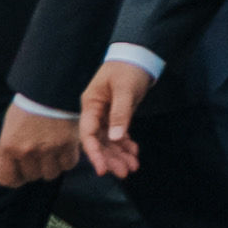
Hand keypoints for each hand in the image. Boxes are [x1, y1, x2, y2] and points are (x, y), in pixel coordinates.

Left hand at [0, 102, 85, 186]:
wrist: (51, 87)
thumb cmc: (29, 106)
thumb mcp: (11, 128)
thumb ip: (12, 150)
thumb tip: (17, 170)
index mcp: (8, 146)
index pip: (7, 179)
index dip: (16, 177)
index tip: (21, 172)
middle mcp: (26, 151)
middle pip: (32, 176)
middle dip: (36, 167)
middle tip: (41, 152)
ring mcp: (47, 150)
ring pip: (51, 174)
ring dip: (53, 164)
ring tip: (54, 148)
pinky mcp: (67, 146)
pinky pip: (68, 164)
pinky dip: (68, 158)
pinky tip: (65, 146)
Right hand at [74, 57, 153, 178]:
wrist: (139, 55)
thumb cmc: (128, 69)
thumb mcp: (125, 89)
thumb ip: (120, 113)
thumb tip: (116, 138)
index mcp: (91, 105)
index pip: (88, 134)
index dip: (94, 153)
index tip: (102, 170)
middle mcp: (95, 112)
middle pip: (100, 141)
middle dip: (111, 158)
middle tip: (125, 173)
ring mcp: (106, 114)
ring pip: (110, 141)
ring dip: (120, 155)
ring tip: (133, 167)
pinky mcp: (117, 115)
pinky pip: (119, 134)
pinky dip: (126, 145)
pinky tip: (134, 153)